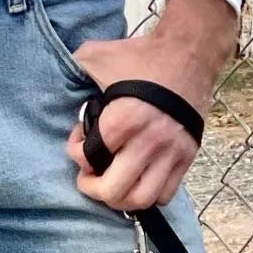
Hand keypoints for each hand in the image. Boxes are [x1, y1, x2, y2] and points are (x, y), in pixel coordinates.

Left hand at [66, 0, 237, 211]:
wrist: (189, 52)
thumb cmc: (143, 56)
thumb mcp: (97, 55)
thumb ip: (75, 70)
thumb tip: (62, 81)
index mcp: (122, 120)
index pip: (87, 159)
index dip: (75, 153)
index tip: (79, 140)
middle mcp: (148, 142)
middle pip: (115, 192)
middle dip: (94, 189)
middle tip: (90, 177)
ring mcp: (170, 152)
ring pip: (142, 200)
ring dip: (121, 199)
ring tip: (114, 184)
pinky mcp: (186, 156)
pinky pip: (166, 193)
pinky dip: (148, 194)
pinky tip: (138, 178)